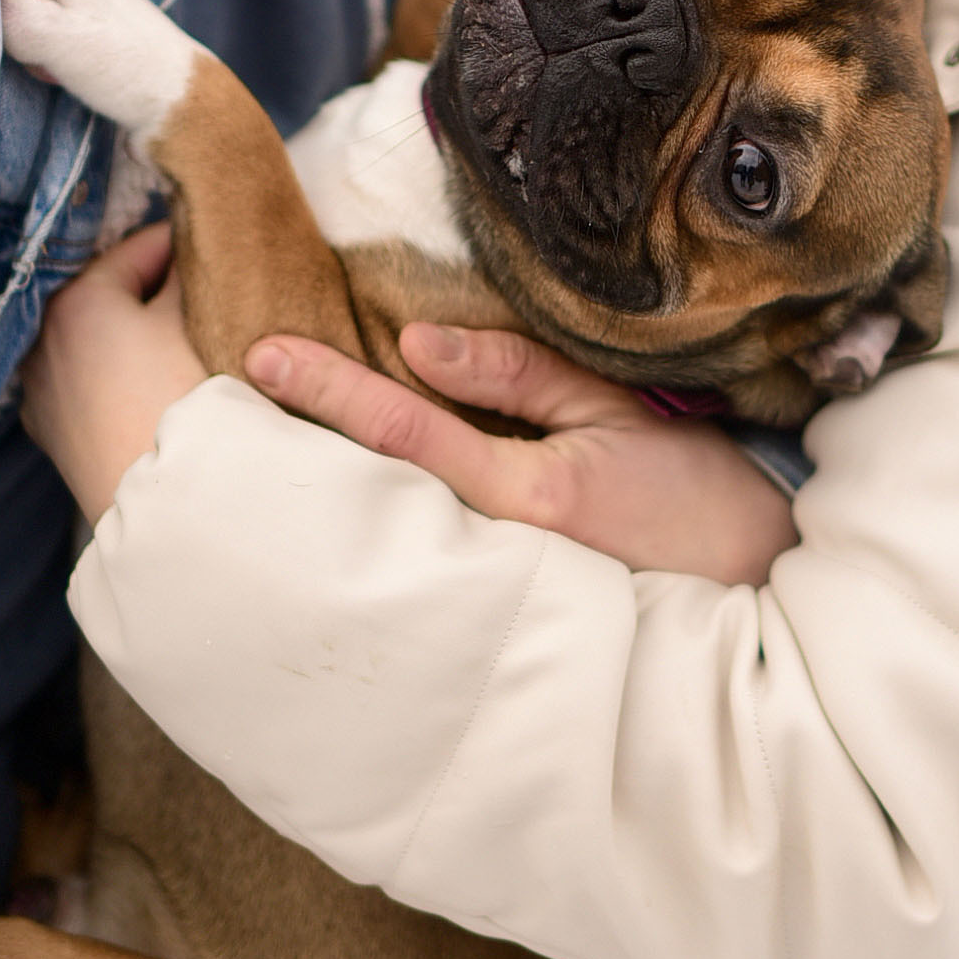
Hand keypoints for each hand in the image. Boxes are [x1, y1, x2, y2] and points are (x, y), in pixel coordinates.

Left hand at [23, 225, 207, 523]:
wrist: (168, 506)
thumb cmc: (187, 403)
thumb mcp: (199, 321)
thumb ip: (193, 272)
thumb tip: (193, 248)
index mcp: (77, 299)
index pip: (142, 246)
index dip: (188, 242)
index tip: (220, 246)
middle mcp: (41, 338)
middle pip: (110, 291)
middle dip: (155, 289)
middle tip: (207, 297)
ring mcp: (40, 389)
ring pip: (95, 339)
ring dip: (130, 333)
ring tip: (180, 343)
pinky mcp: (50, 432)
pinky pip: (84, 382)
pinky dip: (113, 374)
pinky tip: (150, 386)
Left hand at [244, 325, 797, 588]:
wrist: (753, 598)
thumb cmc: (694, 496)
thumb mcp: (618, 413)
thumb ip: (520, 374)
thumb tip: (420, 343)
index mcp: (524, 495)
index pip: (405, 433)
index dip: (332, 390)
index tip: (264, 357)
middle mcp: (493, 554)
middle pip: (368, 497)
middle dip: (294, 453)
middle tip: (205, 410)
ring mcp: (489, 594)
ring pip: (383, 535)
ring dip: (318, 493)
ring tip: (245, 450)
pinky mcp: (494, 615)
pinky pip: (416, 563)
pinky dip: (367, 531)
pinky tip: (325, 508)